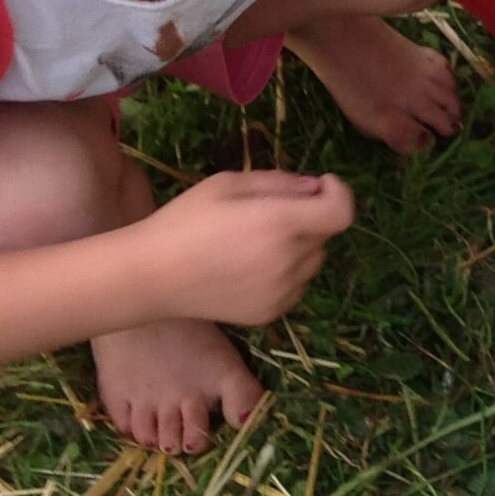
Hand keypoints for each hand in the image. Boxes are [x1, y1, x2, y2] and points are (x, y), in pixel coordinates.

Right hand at [141, 171, 355, 324]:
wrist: (152, 276)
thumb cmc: (184, 221)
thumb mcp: (227, 184)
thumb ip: (279, 182)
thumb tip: (315, 188)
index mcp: (281, 223)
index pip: (342, 212)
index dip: (339, 193)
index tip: (320, 185)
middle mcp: (290, 261)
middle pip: (324, 234)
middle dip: (308, 218)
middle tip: (269, 214)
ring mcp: (283, 292)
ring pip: (312, 262)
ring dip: (298, 248)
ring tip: (253, 244)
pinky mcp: (272, 313)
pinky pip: (295, 286)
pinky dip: (285, 274)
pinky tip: (247, 269)